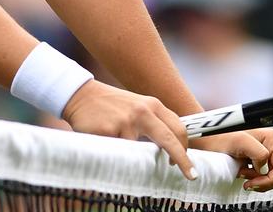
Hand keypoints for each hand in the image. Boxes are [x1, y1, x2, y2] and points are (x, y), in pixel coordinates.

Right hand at [62, 79, 196, 180]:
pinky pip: (118, 152)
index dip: (185, 149)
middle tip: (191, 176)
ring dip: (129, 151)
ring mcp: (126, 121)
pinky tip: (103, 135)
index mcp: (152, 105)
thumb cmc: (113, 106)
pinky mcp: (109, 130)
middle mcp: (142, 111)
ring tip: (114, 136)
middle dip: (182, 160)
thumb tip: (173, 150)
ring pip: (138, 152)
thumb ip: (155, 124)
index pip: (178, 128)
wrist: (81, 95)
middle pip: (169, 140)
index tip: (189, 166)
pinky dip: (113, 150)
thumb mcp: (138, 108)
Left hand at [190, 128, 272, 191]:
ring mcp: (268, 152)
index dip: (268, 180)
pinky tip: (242, 172)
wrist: (208, 140)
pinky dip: (254, 179)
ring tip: (241, 173)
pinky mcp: (261, 159)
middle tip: (245, 180)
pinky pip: (265, 176)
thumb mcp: (240, 142)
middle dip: (263, 181)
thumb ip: (259, 153)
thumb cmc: (221, 138)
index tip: (251, 183)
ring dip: (257, 180)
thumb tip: (265, 166)